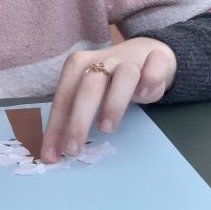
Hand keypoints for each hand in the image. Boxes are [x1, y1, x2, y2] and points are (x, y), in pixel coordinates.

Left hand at [40, 38, 176, 162]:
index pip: (64, 98)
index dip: (56, 128)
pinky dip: (151, 78)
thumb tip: (56, 150)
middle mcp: (103, 61)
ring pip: (124, 76)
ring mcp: (131, 60)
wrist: (145, 53)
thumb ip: (73, 117)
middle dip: (78, 120)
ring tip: (106, 128)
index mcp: (79, 66)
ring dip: (114, 102)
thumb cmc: (109, 81)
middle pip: (89, 87)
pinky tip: (144, 95)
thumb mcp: (88, 95)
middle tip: (73, 149)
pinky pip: (156, 64)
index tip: (52, 156)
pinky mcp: (157, 59)